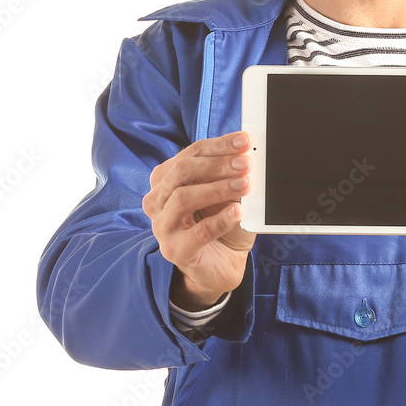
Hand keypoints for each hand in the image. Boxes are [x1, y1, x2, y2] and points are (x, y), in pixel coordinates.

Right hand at [142, 131, 255, 310]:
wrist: (221, 265)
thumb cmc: (222, 223)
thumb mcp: (228, 193)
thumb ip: (231, 173)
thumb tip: (247, 152)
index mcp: (167, 179)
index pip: (190, 154)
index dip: (218, 145)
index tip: (244, 140)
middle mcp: (158, 200)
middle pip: (182, 172)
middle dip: (217, 164)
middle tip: (246, 164)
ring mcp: (162, 226)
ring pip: (183, 198)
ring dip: (218, 188)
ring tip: (245, 184)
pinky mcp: (174, 250)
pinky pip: (197, 232)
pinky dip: (220, 219)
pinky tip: (238, 211)